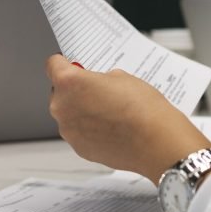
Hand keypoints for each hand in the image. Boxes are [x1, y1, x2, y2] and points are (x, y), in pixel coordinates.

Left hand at [46, 55, 210, 183]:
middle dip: (75, 89)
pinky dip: (89, 129)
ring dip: (81, 110)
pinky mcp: (79, 148)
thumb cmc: (142, 109)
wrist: (157, 143)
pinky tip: (110, 127)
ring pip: (69, 113)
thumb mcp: (121, 76)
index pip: (53, 65)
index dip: (63, 63)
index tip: (70, 64)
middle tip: (98, 89)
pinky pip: (78, 132)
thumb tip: (96, 84)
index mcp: (69, 83)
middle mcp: (62, 107)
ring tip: (108, 110)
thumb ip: (99, 78)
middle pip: (59, 92)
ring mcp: (69, 131)